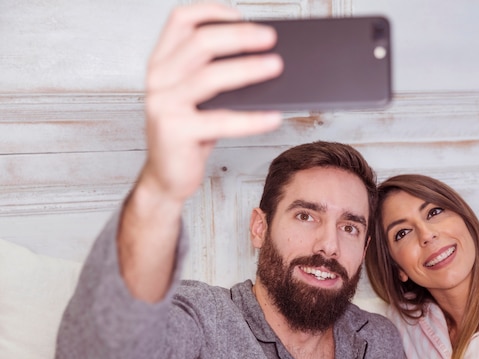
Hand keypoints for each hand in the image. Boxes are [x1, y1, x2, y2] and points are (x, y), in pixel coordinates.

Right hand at [118, 3, 283, 301]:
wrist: (166, 177)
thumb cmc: (189, 135)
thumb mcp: (198, 100)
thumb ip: (216, 76)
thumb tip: (264, 59)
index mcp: (161, 63)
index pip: (180, 20)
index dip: (212, 11)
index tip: (241, 15)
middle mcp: (158, 79)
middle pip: (201, 42)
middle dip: (240, 36)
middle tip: (270, 39)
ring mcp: (164, 104)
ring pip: (211, 76)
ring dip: (249, 69)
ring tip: (277, 67)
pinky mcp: (176, 131)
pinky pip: (222, 120)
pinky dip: (252, 119)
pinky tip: (274, 117)